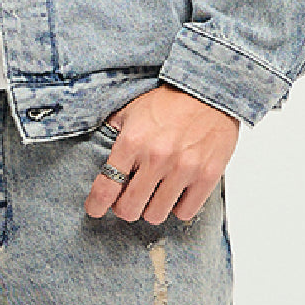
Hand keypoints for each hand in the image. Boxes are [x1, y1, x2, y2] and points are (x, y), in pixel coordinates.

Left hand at [84, 84, 238, 225]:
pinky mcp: (207, 176)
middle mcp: (156, 157)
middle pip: (129, 208)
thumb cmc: (169, 99)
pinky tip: (176, 192)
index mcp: (132, 140)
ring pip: (156, 215)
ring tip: (154, 194)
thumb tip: (97, 153)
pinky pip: (185, 212)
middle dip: (124, 207)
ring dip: (151, 208)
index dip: (96, 204)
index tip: (95, 209)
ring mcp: (183, 168)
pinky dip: (178, 206)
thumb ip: (113, 133)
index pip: (106, 187)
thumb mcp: (131, 109)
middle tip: (128, 199)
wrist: (209, 89)